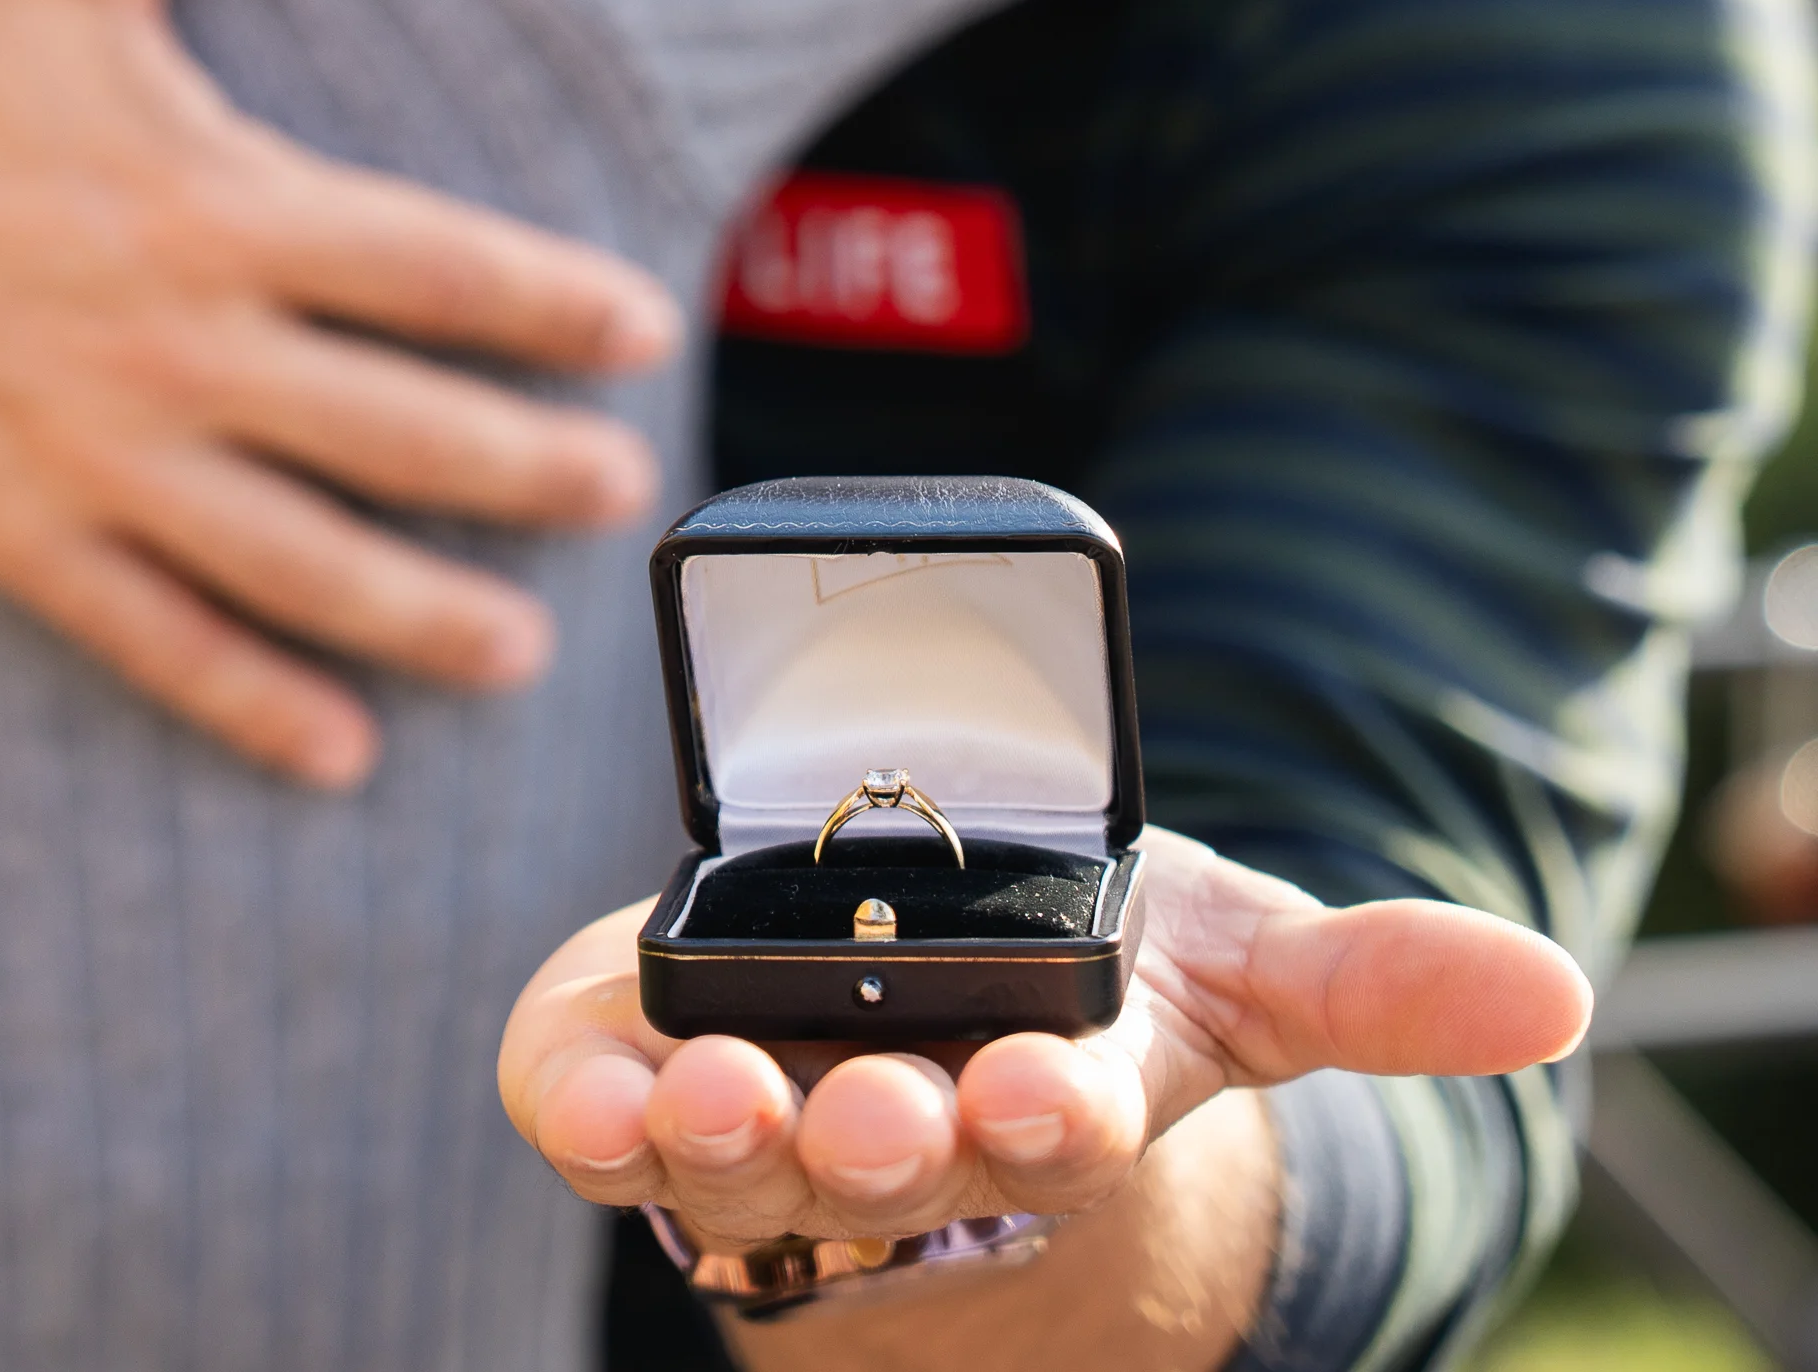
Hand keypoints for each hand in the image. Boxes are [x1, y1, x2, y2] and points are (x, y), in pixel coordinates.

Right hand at [0, 0, 682, 790]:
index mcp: (215, 201)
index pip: (434, 267)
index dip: (552, 302)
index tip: (642, 328)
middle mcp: (178, 348)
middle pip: (401, 430)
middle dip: (528, 468)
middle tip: (622, 493)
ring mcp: (94, 456)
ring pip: (298, 561)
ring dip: (422, 610)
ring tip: (520, 646)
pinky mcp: (6, 529)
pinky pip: (152, 637)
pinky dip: (248, 698)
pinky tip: (332, 748)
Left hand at [500, 828, 1589, 1255]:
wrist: (916, 1000)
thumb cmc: (1086, 990)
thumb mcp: (1228, 962)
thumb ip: (1369, 979)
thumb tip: (1551, 990)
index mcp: (1044, 1101)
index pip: (1057, 1128)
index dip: (1052, 1112)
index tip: (1050, 1088)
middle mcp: (897, 1134)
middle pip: (885, 1160)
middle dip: (880, 1140)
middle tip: (875, 1106)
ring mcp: (756, 1119)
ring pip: (727, 1164)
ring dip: (718, 1140)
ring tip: (714, 1094)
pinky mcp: (629, 1076)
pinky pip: (585, 1112)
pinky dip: (576, 1104)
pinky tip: (581, 1085)